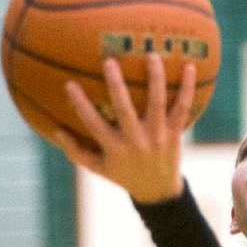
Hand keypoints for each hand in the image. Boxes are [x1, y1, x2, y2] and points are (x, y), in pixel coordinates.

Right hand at [52, 54, 196, 203]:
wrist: (158, 191)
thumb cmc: (123, 174)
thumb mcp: (98, 168)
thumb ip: (76, 151)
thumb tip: (56, 131)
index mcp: (114, 148)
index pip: (93, 123)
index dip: (80, 105)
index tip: (69, 84)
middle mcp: (136, 141)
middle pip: (124, 109)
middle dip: (116, 85)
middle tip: (109, 60)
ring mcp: (157, 136)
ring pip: (157, 103)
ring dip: (155, 78)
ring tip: (152, 55)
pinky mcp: (175, 133)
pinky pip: (183, 108)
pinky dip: (188, 88)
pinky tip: (190, 67)